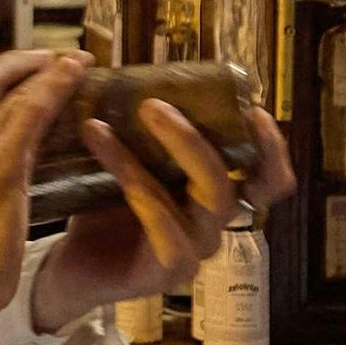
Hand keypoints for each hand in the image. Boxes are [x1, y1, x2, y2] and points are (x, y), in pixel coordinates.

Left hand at [31, 96, 298, 331]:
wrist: (73, 266)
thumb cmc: (105, 209)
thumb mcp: (131, 161)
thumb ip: (147, 130)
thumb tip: (136, 73)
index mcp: (215, 195)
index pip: (270, 179)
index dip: (272, 147)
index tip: (255, 110)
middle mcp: (214, 224)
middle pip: (230, 183)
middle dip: (194, 138)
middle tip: (150, 105)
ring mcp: (197, 251)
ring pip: (202, 199)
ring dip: (158, 156)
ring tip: (102, 125)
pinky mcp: (170, 271)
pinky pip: (165, 227)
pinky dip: (134, 184)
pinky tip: (100, 150)